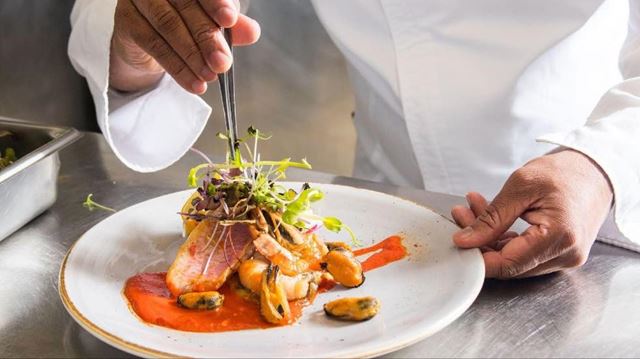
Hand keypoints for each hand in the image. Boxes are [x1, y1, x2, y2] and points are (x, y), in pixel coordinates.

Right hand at [110, 0, 259, 93]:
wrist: (146, 42)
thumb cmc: (184, 25)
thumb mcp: (212, 25)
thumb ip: (231, 27)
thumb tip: (253, 32)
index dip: (216, 2)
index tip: (229, 20)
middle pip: (186, 7)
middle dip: (207, 38)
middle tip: (222, 62)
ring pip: (169, 26)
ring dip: (192, 56)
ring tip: (210, 76)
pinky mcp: (126, 20)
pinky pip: (154, 45)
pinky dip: (177, 68)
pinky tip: (193, 83)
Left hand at [451, 149, 612, 278]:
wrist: (596, 170)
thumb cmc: (565, 172)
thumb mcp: (521, 186)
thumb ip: (491, 217)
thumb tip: (465, 240)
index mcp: (560, 237)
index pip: (509, 264)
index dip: (478, 256)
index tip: (457, 240)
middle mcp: (565, 255)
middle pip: (509, 263)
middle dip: (480, 242)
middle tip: (461, 214)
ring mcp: (563, 257)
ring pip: (513, 259)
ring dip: (488, 237)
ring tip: (472, 208)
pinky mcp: (558, 253)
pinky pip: (523, 253)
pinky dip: (503, 237)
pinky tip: (488, 217)